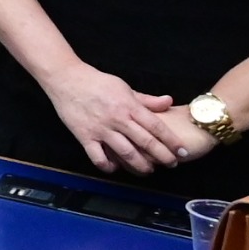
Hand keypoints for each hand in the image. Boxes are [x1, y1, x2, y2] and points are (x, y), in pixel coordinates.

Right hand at [42, 58, 190, 173]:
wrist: (66, 78)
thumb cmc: (96, 82)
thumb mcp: (124, 87)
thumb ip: (147, 99)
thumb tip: (169, 102)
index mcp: (129, 106)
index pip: (156, 126)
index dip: (172, 141)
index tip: (183, 151)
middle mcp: (117, 119)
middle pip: (145, 142)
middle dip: (163, 156)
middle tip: (172, 164)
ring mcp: (101, 129)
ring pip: (126, 153)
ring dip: (141, 166)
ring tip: (148, 170)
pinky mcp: (85, 136)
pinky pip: (99, 157)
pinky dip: (109, 166)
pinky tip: (115, 168)